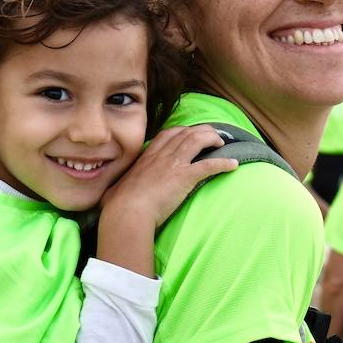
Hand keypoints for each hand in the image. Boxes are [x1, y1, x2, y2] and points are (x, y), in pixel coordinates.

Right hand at [101, 125, 237, 229]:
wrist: (127, 211)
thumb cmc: (118, 205)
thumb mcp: (116, 191)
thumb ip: (118, 190)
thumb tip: (109, 198)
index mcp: (147, 156)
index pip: (168, 134)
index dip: (182, 131)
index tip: (190, 133)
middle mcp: (162, 156)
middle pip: (186, 132)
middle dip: (202, 131)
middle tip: (213, 136)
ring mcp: (174, 164)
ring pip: (198, 141)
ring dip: (213, 139)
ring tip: (223, 143)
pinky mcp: (185, 177)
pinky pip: (209, 165)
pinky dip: (223, 163)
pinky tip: (234, 165)